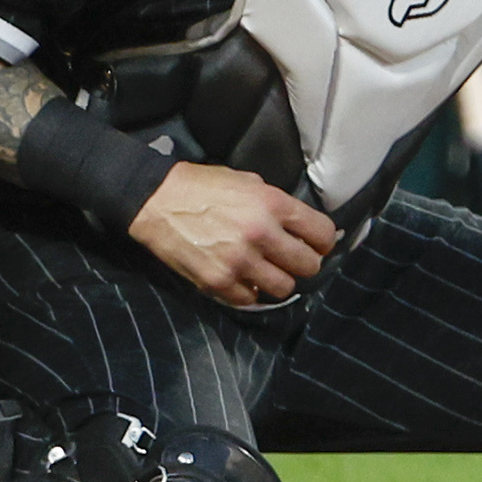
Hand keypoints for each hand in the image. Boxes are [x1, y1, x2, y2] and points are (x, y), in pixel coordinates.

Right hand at [126, 160, 337, 305]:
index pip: (322, 233)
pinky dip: (250, 292)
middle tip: (294, 260)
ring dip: (279, 281)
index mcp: (273, 204)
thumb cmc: (205, 186)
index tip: (317, 244)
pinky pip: (249, 300)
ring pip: (283, 288)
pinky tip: (244, 279)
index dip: (324, 241)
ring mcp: (238, 261)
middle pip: (308, 266)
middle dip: (306, 264)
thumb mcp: (250, 182)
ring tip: (269, 271)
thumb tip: (303, 225)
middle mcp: (260, 234)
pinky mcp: (216, 281)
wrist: (157, 201)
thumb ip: (279, 205)